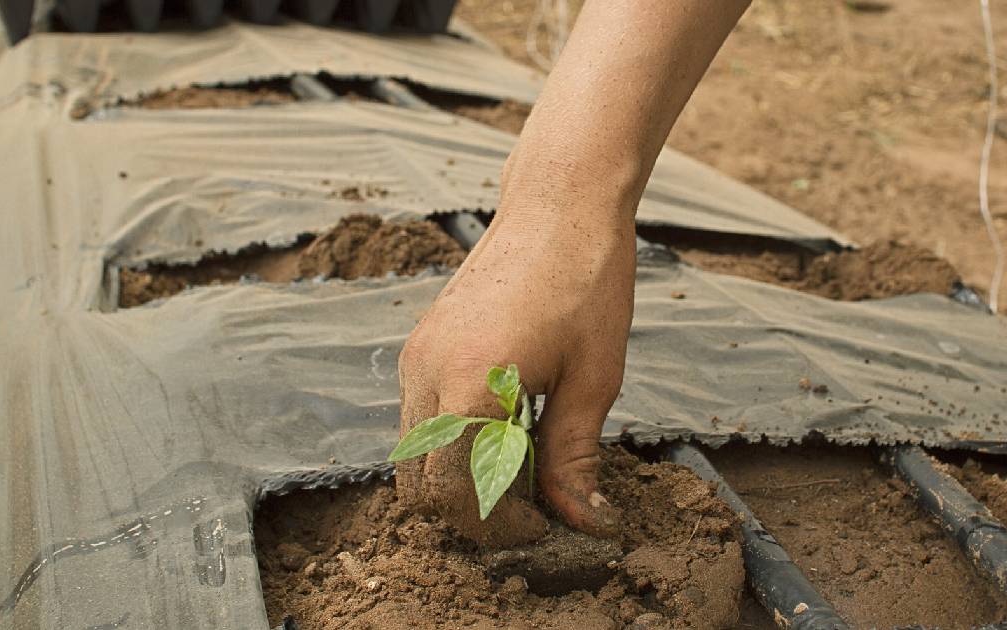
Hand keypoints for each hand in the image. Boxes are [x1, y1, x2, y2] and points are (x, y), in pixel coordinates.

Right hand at [396, 205, 634, 546]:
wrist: (560, 206)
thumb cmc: (586, 283)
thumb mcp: (593, 380)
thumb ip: (574, 458)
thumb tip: (584, 521)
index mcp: (468, 385)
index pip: (453, 495)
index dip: (497, 527)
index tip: (543, 527)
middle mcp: (426, 372)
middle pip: (418, 486)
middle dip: (469, 513)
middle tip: (530, 511)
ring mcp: (416, 356)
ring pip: (413, 455)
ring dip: (457, 479)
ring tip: (522, 469)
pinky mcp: (420, 344)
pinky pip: (418, 418)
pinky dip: (450, 445)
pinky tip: (504, 431)